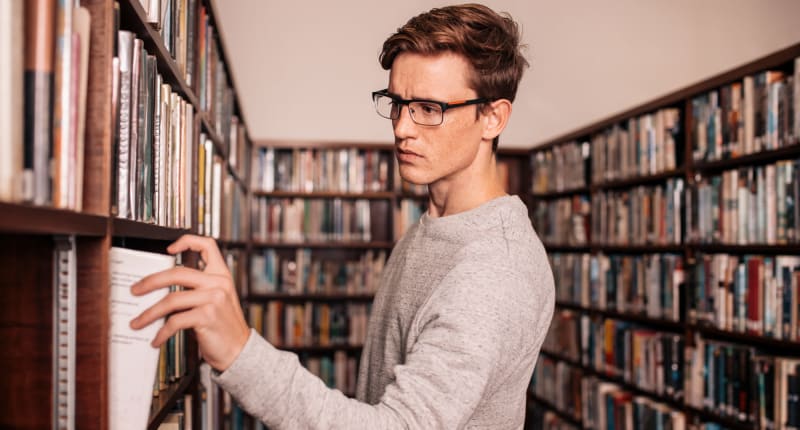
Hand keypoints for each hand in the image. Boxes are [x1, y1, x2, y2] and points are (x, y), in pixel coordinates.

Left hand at [129, 234, 250, 371]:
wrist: (239, 351)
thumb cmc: (224, 327)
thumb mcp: (217, 301)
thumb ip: (198, 289)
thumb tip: (162, 288)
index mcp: (221, 275)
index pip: (207, 245)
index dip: (187, 242)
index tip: (169, 249)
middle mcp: (219, 283)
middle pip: (177, 273)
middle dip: (150, 282)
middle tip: (135, 290)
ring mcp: (214, 299)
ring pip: (171, 300)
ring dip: (149, 313)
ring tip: (138, 322)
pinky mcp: (207, 316)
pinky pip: (175, 321)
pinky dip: (161, 332)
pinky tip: (157, 339)